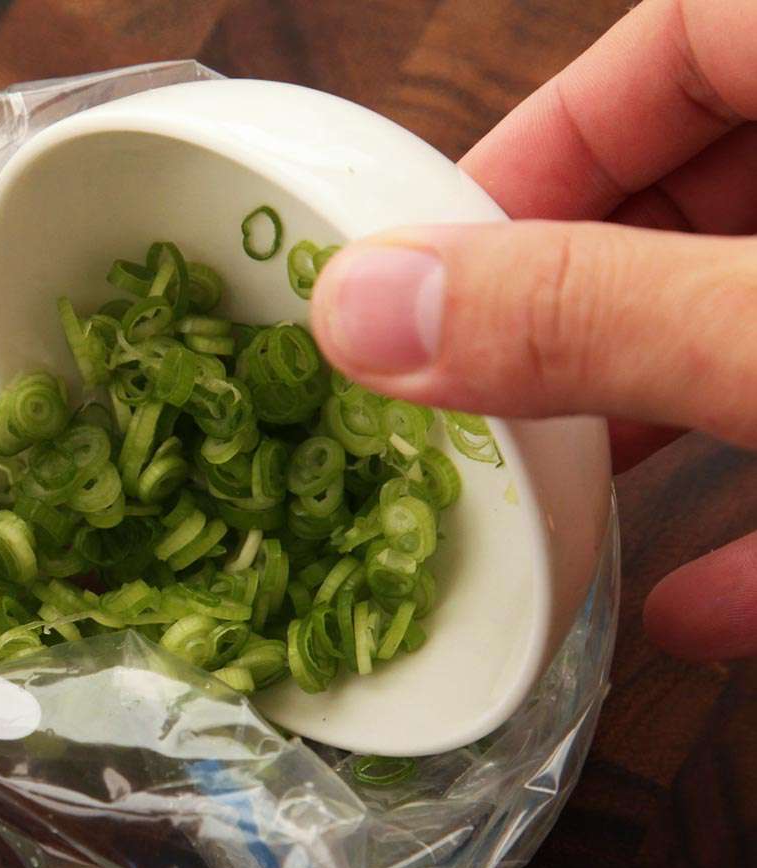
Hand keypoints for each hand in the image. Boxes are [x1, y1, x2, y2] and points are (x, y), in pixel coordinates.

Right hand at [311, 0, 756, 661]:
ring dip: (667, 424)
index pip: (674, 40)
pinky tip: (703, 606)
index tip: (436, 277)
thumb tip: (360, 313)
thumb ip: (586, 314)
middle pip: (712, 187)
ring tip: (554, 509)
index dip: (540, 147)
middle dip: (581, 311)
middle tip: (476, 410)